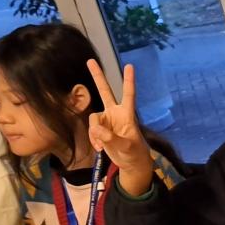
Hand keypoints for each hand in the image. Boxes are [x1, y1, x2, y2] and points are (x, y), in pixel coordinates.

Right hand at [86, 59, 152, 194]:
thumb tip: (97, 129)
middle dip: (97, 77)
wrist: (130, 164)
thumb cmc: (134, 154)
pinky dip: (93, 139)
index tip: (130, 66)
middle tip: (90, 60)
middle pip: (105, 92)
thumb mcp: (126, 147)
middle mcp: (115, 113)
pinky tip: (100, 148)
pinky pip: (91, 130)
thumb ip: (111, 138)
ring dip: (95, 133)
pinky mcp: (100, 129)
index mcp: (127, 114)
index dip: (128, 81)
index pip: (128, 94)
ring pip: (93, 119)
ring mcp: (107, 120)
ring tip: (102, 146)